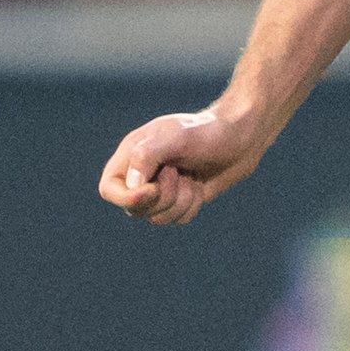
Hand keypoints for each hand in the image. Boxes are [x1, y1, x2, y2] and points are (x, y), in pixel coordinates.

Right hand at [102, 99, 267, 225]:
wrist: (241, 137)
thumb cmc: (206, 131)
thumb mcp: (175, 137)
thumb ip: (146, 156)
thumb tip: (132, 186)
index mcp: (131, 156)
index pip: (109, 190)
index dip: (126, 198)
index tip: (152, 190)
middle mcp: (142, 175)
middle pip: (135, 210)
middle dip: (163, 196)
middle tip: (179, 172)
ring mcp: (162, 189)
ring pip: (158, 218)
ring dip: (180, 201)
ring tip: (191, 176)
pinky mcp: (181, 199)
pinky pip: (178, 219)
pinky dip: (192, 204)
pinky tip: (199, 184)